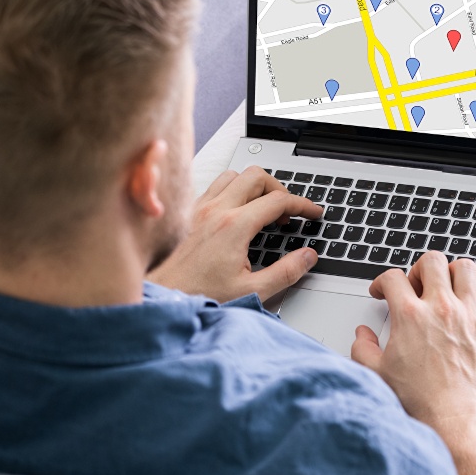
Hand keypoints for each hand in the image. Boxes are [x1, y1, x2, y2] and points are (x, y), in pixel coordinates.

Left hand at [147, 165, 322, 302]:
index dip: (302, 205)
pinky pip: (215, 185)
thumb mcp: (251, 291)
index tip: (312, 213)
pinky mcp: (190, 213)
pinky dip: (233, 190)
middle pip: (257, 176)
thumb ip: (285, 272)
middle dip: (279, 189)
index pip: (278, 200)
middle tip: (288, 212)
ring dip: (254, 186)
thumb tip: (307, 256)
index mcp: (234, 227)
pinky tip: (237, 211)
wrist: (163, 299)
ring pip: (234, 175)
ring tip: (264, 209)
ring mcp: (200, 209)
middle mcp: (216, 211)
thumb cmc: (199, 296)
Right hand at [351, 251, 475, 431]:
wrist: (453, 420)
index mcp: (409, 315)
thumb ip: (363, 348)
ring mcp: (469, 315)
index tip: (383, 292)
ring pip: (465, 268)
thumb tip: (363, 335)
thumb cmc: (419, 401)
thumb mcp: (376, 374)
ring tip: (447, 288)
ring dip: (453, 273)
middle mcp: (440, 308)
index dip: (382, 281)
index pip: (393, 277)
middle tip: (416, 286)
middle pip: (431, 261)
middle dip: (419, 269)